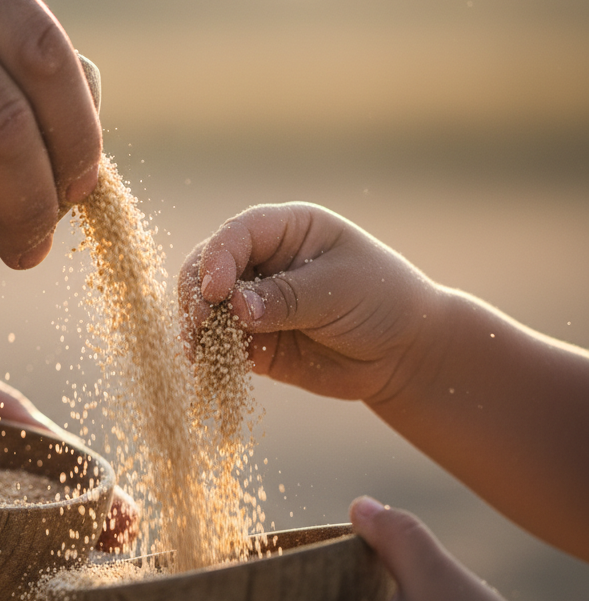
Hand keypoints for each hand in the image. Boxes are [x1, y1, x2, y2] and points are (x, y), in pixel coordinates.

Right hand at [177, 204, 441, 402]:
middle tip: (200, 324)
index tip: (215, 291)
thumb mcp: (338, 290)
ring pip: (206, 308)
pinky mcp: (252, 340)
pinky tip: (207, 370)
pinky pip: (220, 346)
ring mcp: (253, 301)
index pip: (237, 234)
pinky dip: (210, 356)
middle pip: (207, 267)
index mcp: (286, 229)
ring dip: (196, 329)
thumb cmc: (382, 300)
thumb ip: (286, 298)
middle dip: (197, 294)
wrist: (403, 351)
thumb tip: (237, 309)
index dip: (218, 259)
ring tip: (197, 353)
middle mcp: (262, 260)